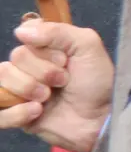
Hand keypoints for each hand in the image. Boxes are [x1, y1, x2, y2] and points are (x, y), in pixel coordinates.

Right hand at [0, 21, 113, 151]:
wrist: (99, 120)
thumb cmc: (97, 83)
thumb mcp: (88, 48)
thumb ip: (59, 31)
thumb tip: (20, 31)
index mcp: (47, 48)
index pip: (26, 33)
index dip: (43, 46)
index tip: (63, 58)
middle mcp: (30, 66)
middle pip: (16, 56)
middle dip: (42, 70)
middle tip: (63, 81)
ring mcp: (20, 90)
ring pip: (2, 78)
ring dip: (29, 88)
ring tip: (49, 98)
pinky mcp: (15, 114)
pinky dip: (16, 112)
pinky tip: (37, 112)